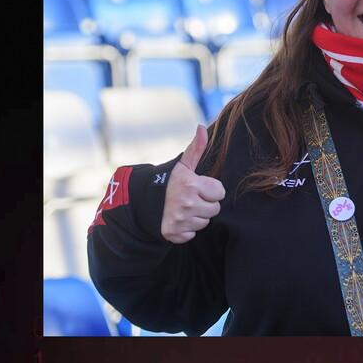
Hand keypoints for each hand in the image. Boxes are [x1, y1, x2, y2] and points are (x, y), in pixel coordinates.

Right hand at [161, 125, 225, 243]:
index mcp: (190, 185)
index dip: (211, 189)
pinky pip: (192, 235)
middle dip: (205, 203)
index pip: (220, 192)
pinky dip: (186, 229)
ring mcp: (179, 220)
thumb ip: (196, 148)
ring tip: (183, 208)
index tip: (198, 187)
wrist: (142, 202)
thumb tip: (201, 127)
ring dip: (197, 216)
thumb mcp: (182, 165)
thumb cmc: (168, 182)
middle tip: (191, 198)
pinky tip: (178, 219)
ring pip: (204, 222)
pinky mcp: (173, 234)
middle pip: (215, 209)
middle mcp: (186, 204)